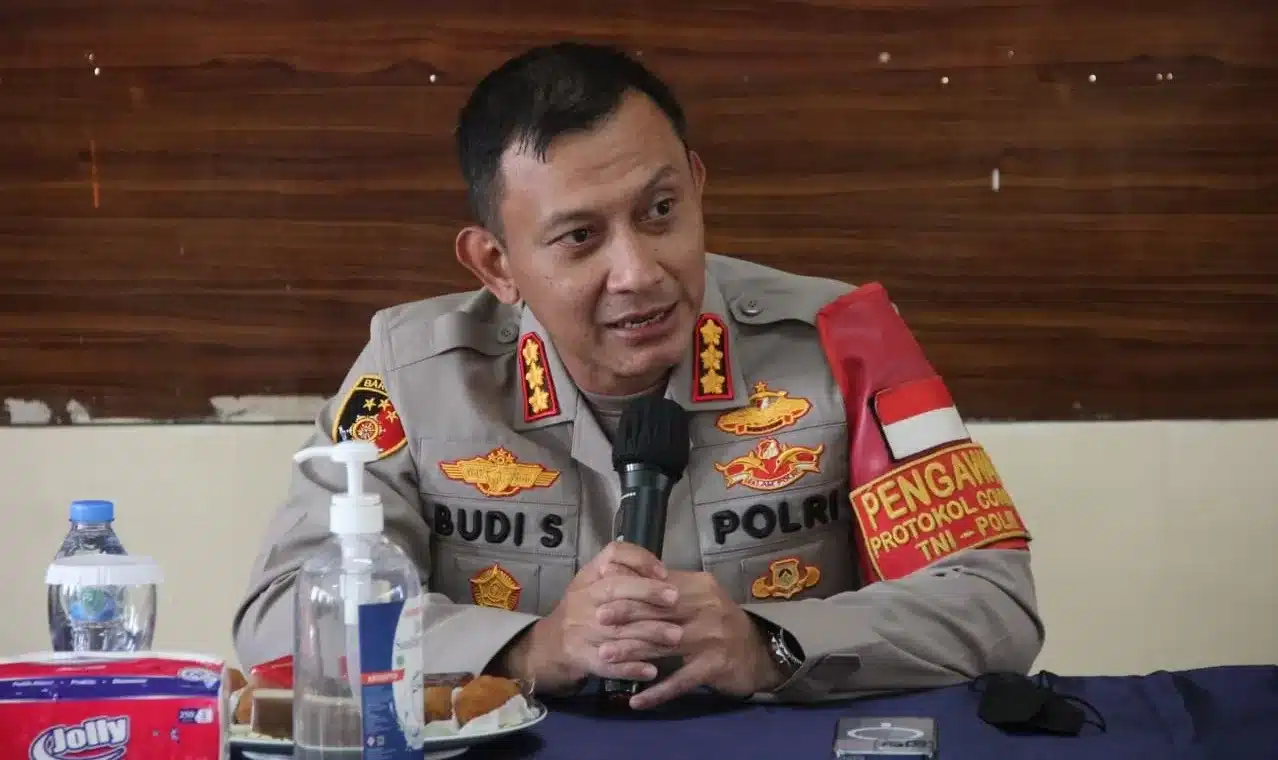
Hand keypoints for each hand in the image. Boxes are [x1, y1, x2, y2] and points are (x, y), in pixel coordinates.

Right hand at [499, 541, 682, 694]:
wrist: (548, 646)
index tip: (665, 572)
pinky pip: (608, 664)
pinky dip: (630, 667)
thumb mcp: (594, 582)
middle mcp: (582, 599)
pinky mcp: (581, 658)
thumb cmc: (582, 609)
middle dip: (647, 593)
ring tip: (675, 636)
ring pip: (616, 629)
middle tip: (675, 600)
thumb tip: (664, 572)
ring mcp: (580, 630)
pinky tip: (651, 670)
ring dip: (648, 633)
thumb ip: (623, 573)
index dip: (639, 561)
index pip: (612, 555)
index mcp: (589, 577)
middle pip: (614, 590)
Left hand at [595, 569, 788, 709]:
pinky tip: (636, 700)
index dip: (631, 591)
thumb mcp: (699, 596)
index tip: (602, 594)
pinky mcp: (715, 667)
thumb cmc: (718, 622)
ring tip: (605, 657)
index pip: (661, 586)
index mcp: (701, 587)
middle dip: (626, 617)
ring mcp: (712, 639)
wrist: (757, 653)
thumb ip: (669, 587)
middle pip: (660, 612)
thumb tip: (628, 573)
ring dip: (632, 652)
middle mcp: (708, 609)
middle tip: (596, 622)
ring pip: (664, 645)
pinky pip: (680, 682)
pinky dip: (657, 692)